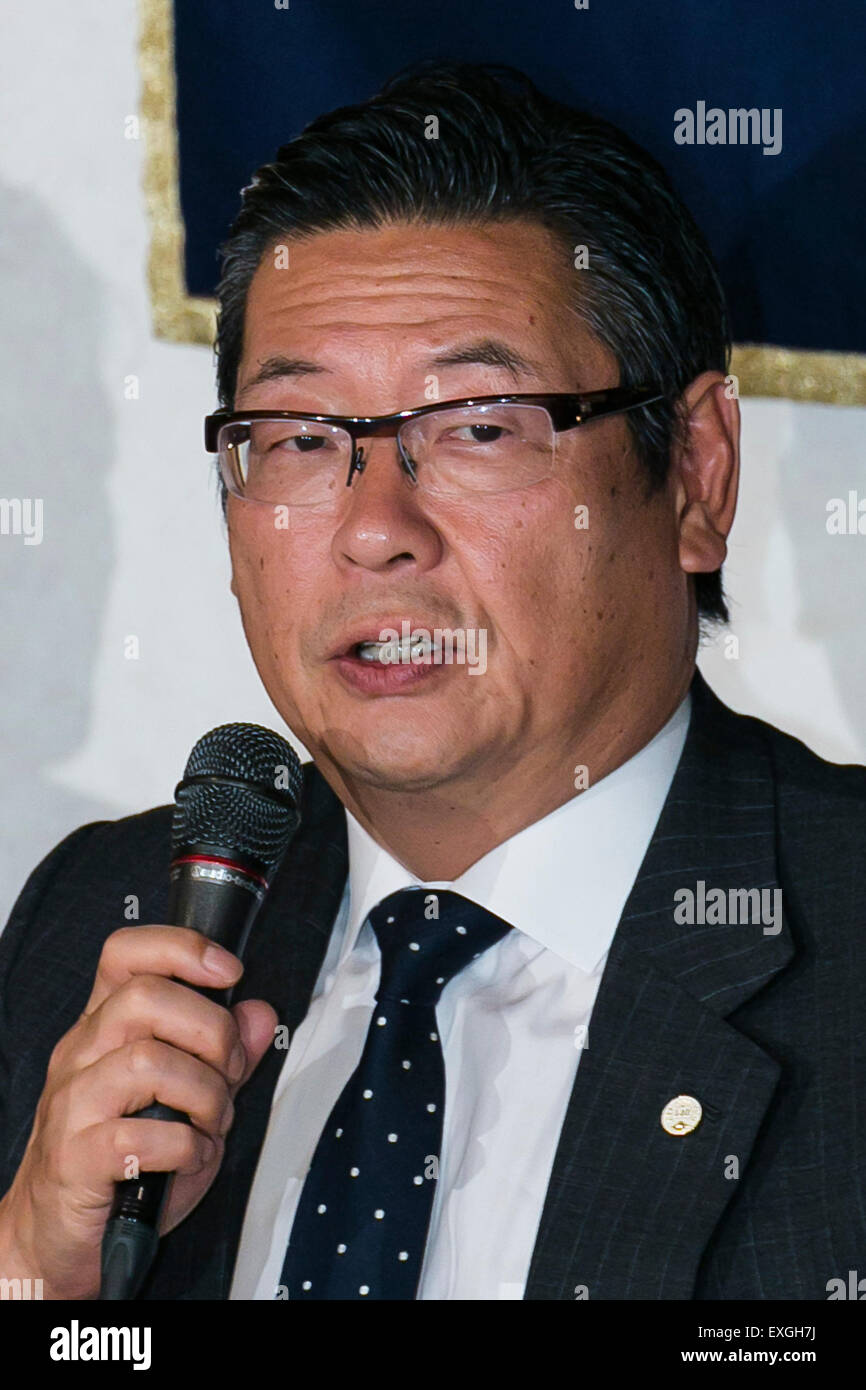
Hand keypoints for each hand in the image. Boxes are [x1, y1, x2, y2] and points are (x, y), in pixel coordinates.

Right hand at [0, 925, 276, 1298]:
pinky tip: (191, 1159)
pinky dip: (184, 1148)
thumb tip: (259, 1014)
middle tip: (230, 1073)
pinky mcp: (74, 1158)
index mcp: (104, 1028)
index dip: (182, 948)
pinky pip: (138, 1137)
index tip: (229, 971)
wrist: (58, 1238)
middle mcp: (82, 1054)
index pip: (126, 953)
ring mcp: (73, 1103)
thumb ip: (223, 1056)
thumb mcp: (188, 1101)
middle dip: (211, 1031)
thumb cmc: (125, 1163)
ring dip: (204, 1093)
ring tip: (212, 1123)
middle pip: (145, 997)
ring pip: (147, 1061)